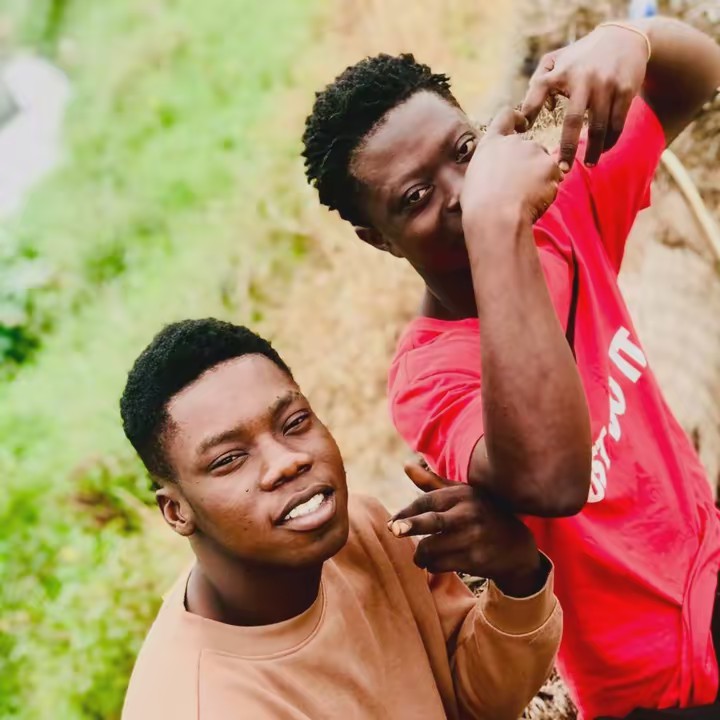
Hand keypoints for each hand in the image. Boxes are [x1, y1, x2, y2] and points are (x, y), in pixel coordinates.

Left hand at [390, 463, 545, 596]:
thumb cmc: (481, 514)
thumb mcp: (462, 494)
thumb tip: (406, 465)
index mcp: (463, 494)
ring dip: (420, 554)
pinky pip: (441, 564)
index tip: (391, 523)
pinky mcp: (475, 560)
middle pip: (432, 520)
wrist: (516, 546)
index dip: (406, 512)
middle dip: (410, 525)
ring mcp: (473, 537)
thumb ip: (432, 483)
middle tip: (393, 530)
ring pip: (432, 548)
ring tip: (422, 554)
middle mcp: (468, 514)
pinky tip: (436, 562)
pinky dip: (432, 565)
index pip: (427, 500)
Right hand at [460, 108, 562, 229]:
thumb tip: (470, 191)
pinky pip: (555, 176)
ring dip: (540, 175)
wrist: (496, 217)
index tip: (523, 124)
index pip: (506, 116)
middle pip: (529, 145)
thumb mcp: (471, 183)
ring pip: (543, 161)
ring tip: (528, 197)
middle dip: (529, 162)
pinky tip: (537, 201)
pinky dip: (549, 188)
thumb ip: (481, 174)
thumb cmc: (478, 206)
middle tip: (522, 186)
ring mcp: (534, 152)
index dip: (517, 119)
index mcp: (491, 143)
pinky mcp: (550, 166)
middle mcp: (514, 141)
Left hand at [521, 24, 648, 170]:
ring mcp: (606, 84)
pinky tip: (603, 150)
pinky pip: (617, 123)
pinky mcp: (625, 90)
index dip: (528, 112)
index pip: (538, 92)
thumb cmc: (582, 56)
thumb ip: (538, 81)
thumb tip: (529, 114)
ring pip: (599, 127)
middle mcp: (583, 78)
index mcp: (561, 71)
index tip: (521, 132)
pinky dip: (610, 140)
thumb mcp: (557, 59)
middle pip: (573, 121)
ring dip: (593, 150)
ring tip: (588, 165)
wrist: (626, 38)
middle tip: (562, 169)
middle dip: (567, 148)